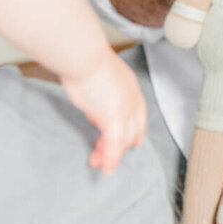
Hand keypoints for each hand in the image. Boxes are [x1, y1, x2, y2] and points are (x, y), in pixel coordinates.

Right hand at [60, 54, 147, 174]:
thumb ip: (99, 100)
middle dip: (120, 144)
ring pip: (123, 139)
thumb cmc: (82, 61)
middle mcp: (131, 98)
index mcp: (130, 86)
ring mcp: (124, 108)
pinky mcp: (113, 117)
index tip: (135, 141)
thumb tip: (97, 116)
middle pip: (132, 129)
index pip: (139, 112)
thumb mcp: (95, 82)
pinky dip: (110, 158)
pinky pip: (114, 144)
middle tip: (103, 153)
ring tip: (98, 163)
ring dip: (111, 154)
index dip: (137, 128)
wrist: (82, 56)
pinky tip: (104, 167)